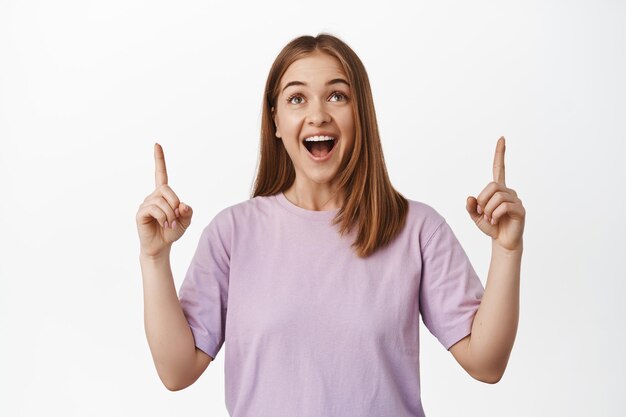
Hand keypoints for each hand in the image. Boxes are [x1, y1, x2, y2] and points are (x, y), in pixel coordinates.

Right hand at [136, 143, 192, 257]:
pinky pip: (154, 209)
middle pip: (166, 189)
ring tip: (170, 225)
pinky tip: (164, 225)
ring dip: (170, 214)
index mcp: (163, 195)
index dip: (159, 159)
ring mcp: (145, 204)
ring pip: (161, 201)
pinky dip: (164, 217)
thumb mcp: (185, 221)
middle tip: (176, 217)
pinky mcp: (141, 213)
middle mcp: (153, 196)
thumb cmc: (172, 232)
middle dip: (175, 203)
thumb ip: (188, 212)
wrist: (160, 247)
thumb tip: (182, 205)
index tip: (156, 144)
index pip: (160, 174)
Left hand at [466, 137, 525, 251]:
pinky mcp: (520, 210)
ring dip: (488, 210)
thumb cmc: (491, 226)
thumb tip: (470, 198)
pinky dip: (494, 215)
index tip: (501, 138)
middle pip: (492, 186)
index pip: (499, 168)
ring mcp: (516, 200)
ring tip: (489, 219)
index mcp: (498, 190)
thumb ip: (471, 207)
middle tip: (482, 213)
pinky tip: (495, 221)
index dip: (500, 154)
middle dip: (483, 200)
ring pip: (497, 197)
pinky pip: (504, 206)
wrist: (502, 241)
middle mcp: (508, 191)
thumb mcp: (476, 216)